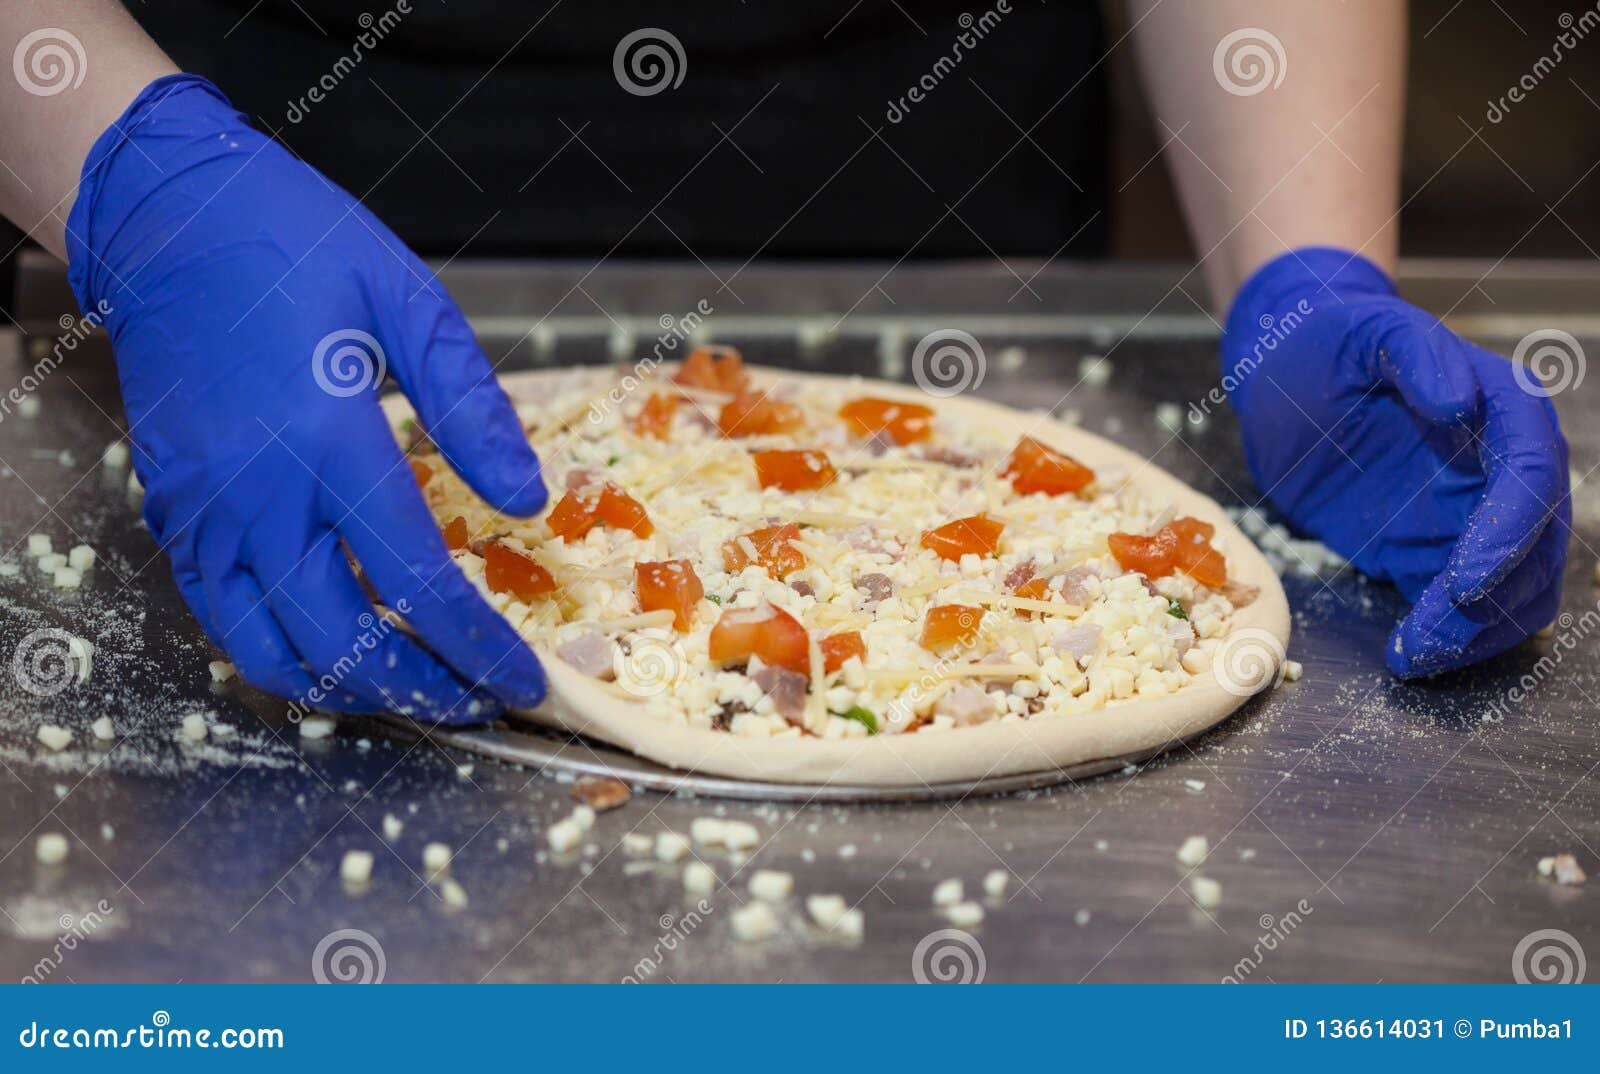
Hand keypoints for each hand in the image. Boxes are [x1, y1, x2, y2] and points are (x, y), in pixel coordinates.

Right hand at [67, 76, 546, 721]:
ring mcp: (204, 513)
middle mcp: (258, 495)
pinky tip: (334, 655)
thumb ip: (471, 409)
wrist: (168, 219)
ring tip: (416, 693)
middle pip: (343, 642)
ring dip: (352, 692)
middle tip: (480, 700)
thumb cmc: (295, 246)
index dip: (477, 649)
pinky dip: (281, 659)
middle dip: (422, 689)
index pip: (415, 585)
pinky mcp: (173, 515)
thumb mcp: (408, 303)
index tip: (523, 683)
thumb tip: (528, 500)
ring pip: (273, 652)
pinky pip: (222, 620)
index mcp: (328, 442)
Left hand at [1222, 247, 1570, 677]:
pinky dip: (1448, 637)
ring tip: (1415, 655)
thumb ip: (1416, 357)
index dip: (1508, 535)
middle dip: (1491, 602)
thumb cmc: (1329, 342)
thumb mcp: (1365, 333)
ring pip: (1510, 590)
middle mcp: (1503, 468)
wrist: (1289, 369)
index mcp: (1504, 411)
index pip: (1530, 479)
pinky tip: (1408, 654)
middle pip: (1532, 549)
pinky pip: (1462, 607)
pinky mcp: (1432, 549)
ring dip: (1475, 632)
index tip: (1466, 581)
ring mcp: (1472, 515)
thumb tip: (1461, 402)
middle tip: (1429, 638)